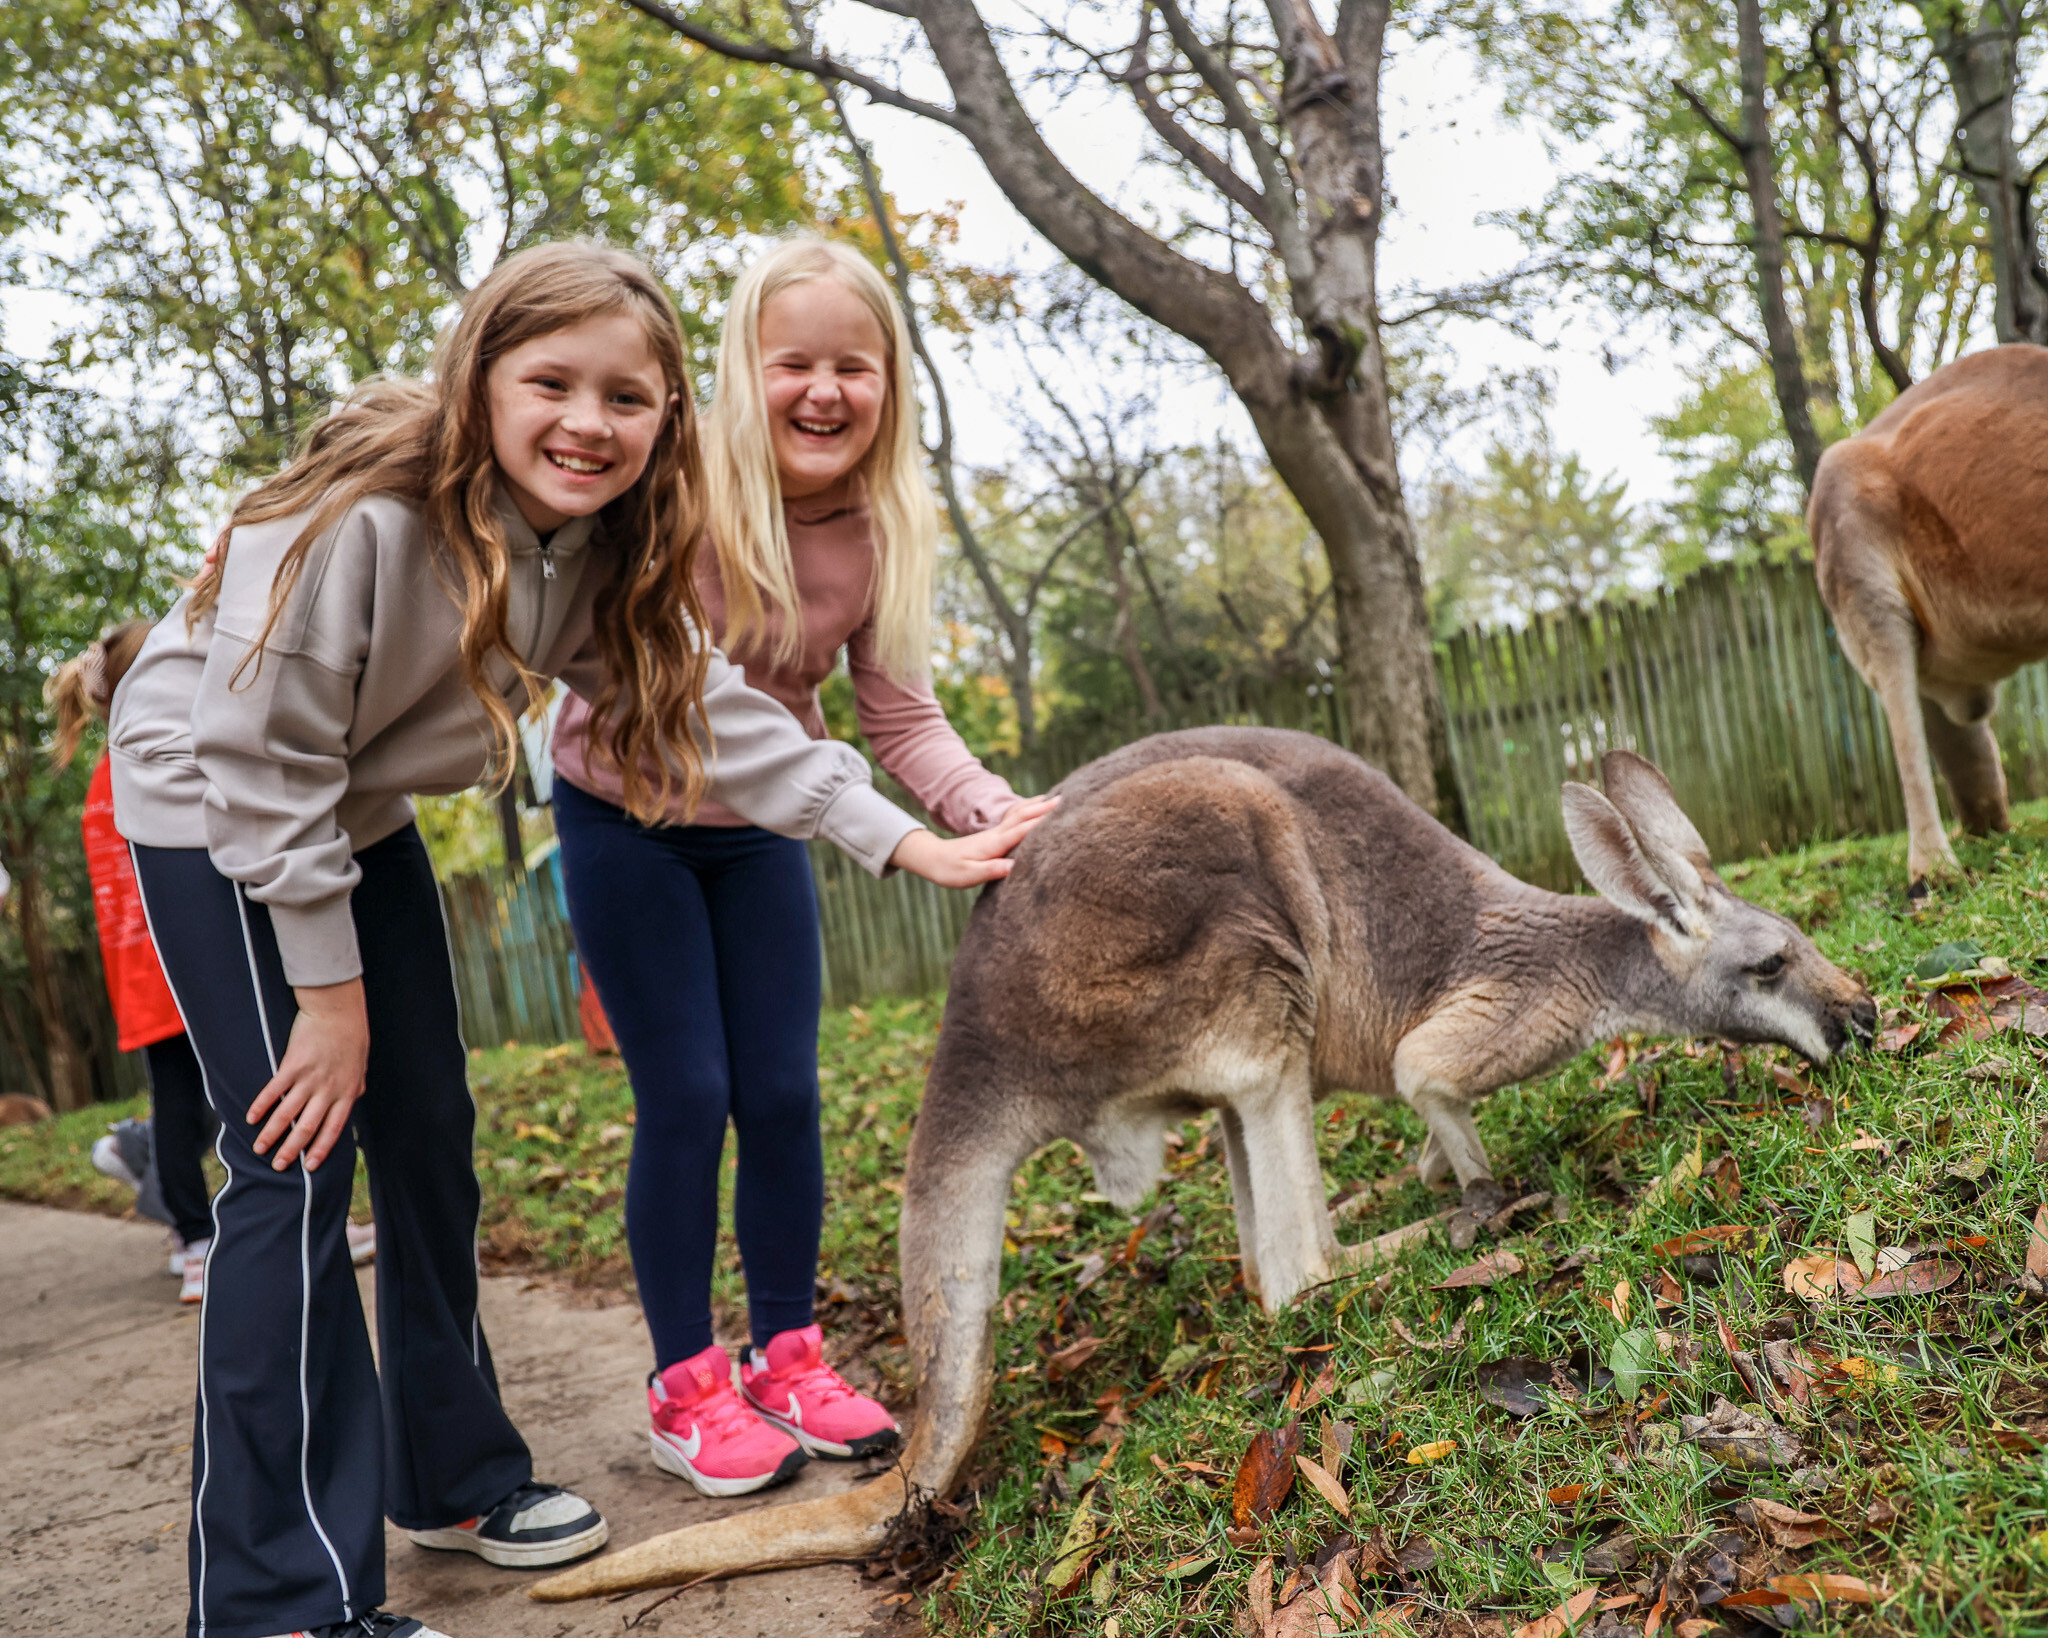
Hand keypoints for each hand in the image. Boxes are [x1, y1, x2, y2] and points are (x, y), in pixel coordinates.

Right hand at [247, 979, 369, 1171]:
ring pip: (288, 1114)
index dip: (321, 1149)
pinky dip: (261, 1106)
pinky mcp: (292, 1065)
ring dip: (271, 1134)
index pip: (333, 1129)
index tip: (309, 1167)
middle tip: (278, 1166)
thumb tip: (353, 1100)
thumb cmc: (351, 1037)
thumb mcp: (359, 1066)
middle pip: (308, 1127)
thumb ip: (354, 1087)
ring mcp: (310, 1078)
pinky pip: (274, 1090)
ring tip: (259, 1148)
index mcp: (346, 1093)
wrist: (337, 1010)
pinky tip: (251, 1118)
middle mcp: (328, 1090)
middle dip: (292, 1149)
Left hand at [888, 795, 1058, 887]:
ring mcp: (996, 833)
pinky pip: (1017, 819)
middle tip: (1066, 799)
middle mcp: (997, 834)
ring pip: (1021, 814)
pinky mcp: (995, 836)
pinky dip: (1030, 811)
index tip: (1060, 814)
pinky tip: (1038, 808)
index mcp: (993, 843)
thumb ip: (991, 870)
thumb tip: (1014, 868)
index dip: (1041, 822)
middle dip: (1044, 808)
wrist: (932, 858)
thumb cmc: (950, 870)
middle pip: (1024, 816)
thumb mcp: (969, 874)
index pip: (1021, 830)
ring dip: (1039, 806)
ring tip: (1059, 797)